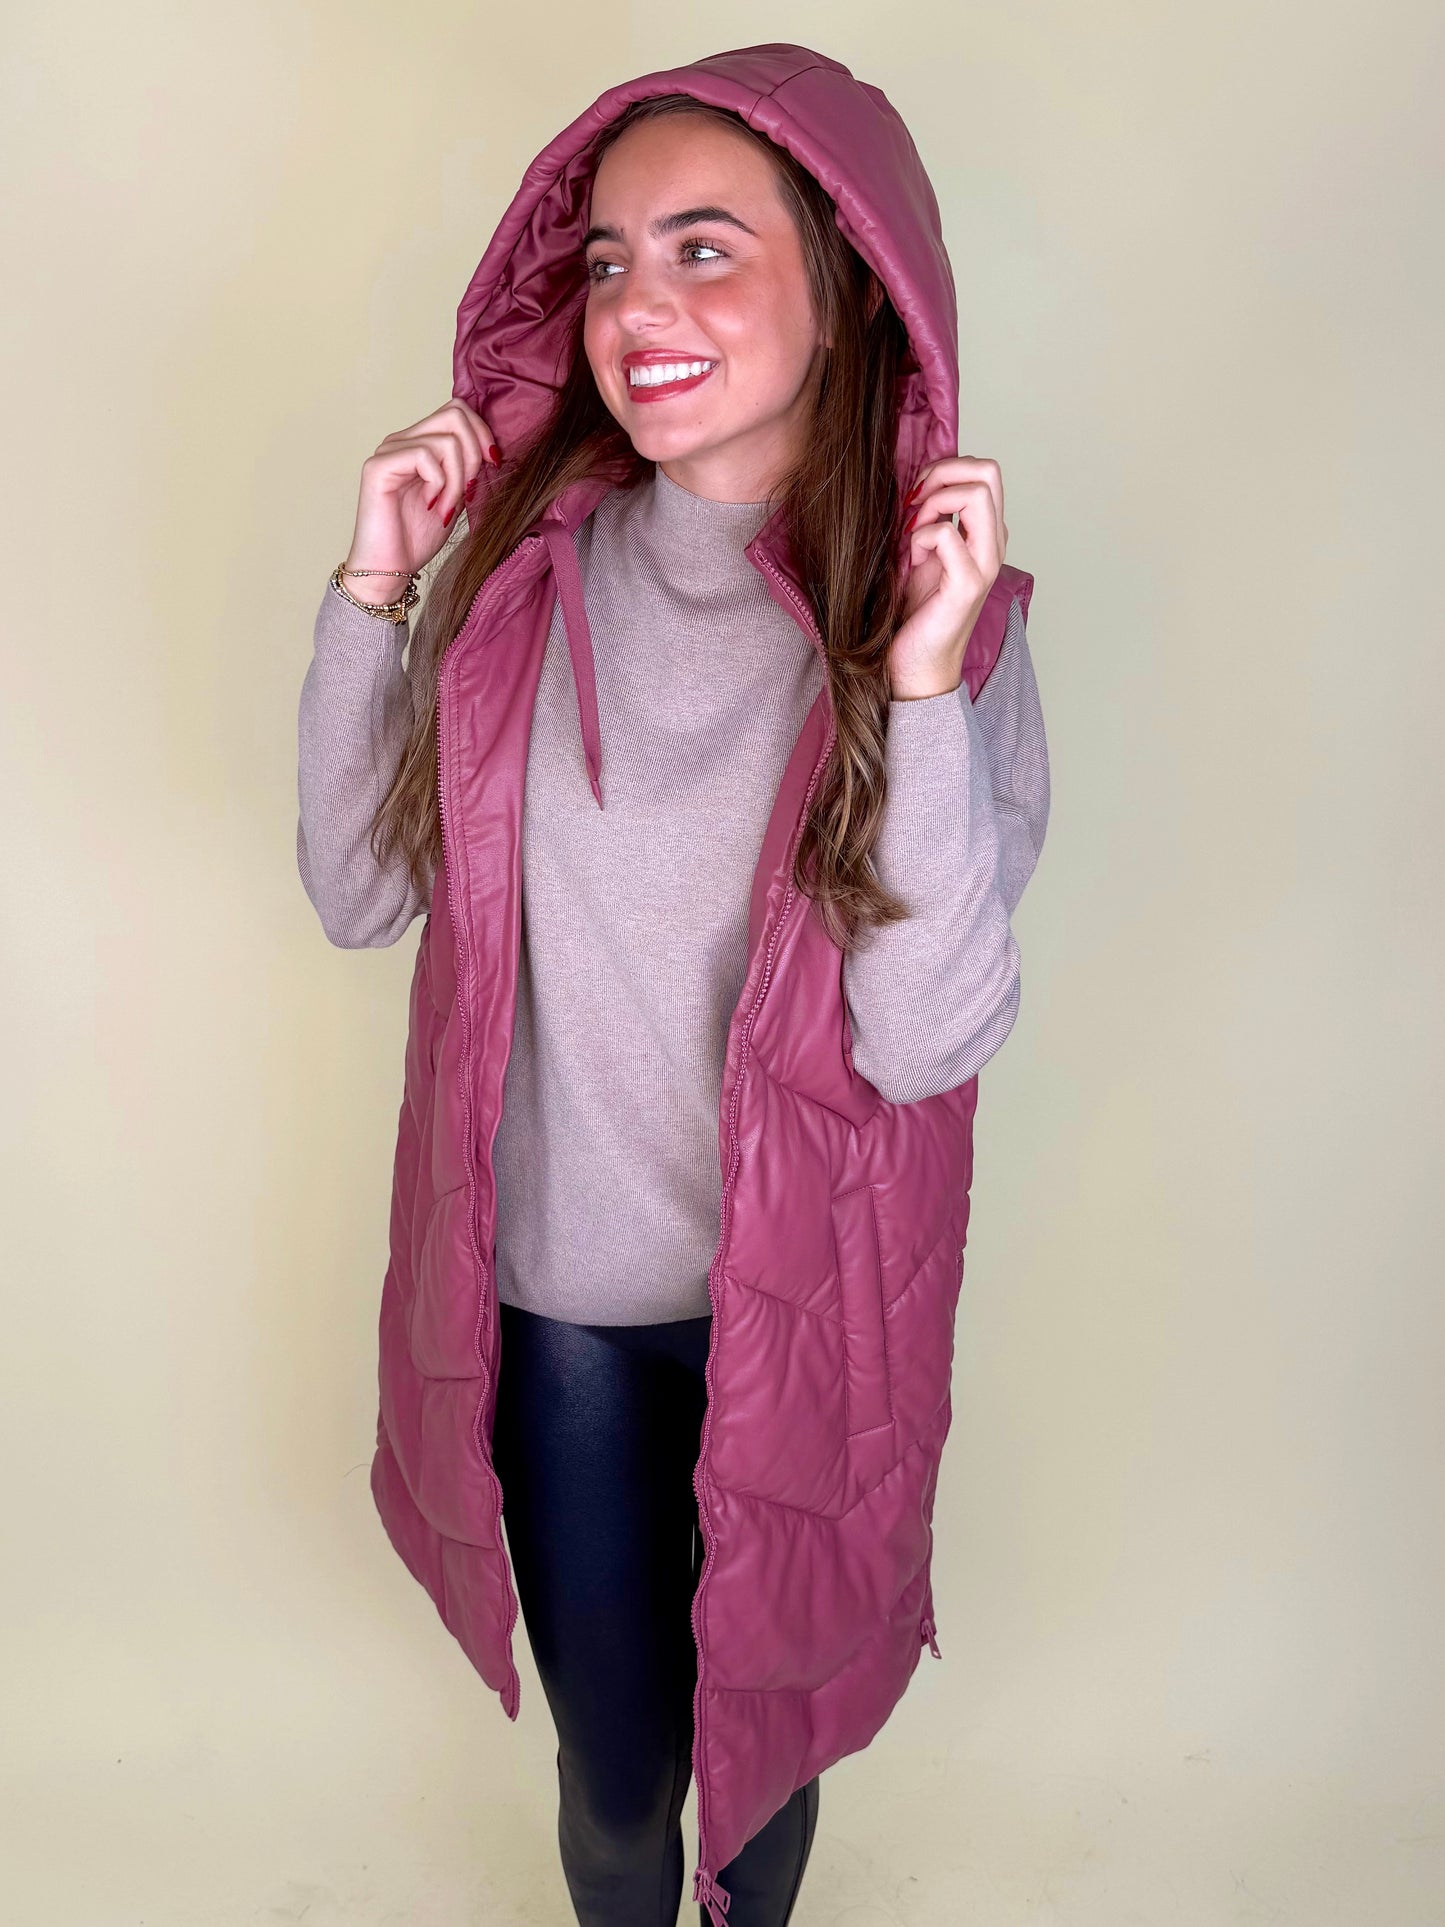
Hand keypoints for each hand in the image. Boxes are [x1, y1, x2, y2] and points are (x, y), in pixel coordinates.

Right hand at [340, 398, 501, 602]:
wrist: (391, 570)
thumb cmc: (418, 539)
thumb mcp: (456, 497)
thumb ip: (467, 470)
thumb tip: (492, 450)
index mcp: (419, 443)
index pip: (457, 410)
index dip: (482, 433)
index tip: (492, 465)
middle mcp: (402, 440)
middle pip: (454, 414)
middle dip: (474, 454)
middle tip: (469, 491)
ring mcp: (388, 451)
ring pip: (446, 440)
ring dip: (458, 480)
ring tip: (448, 508)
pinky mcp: (378, 467)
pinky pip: (425, 456)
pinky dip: (439, 484)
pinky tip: (432, 506)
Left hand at [886, 455, 1007, 698]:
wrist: (916, 663)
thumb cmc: (915, 611)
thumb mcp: (919, 552)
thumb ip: (928, 518)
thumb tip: (918, 483)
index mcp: (985, 534)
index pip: (984, 472)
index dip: (946, 469)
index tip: (916, 494)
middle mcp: (993, 545)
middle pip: (988, 472)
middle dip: (944, 473)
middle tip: (916, 501)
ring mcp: (985, 564)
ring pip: (977, 493)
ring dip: (935, 501)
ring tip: (913, 529)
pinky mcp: (968, 584)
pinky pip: (946, 534)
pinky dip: (920, 538)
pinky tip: (911, 561)